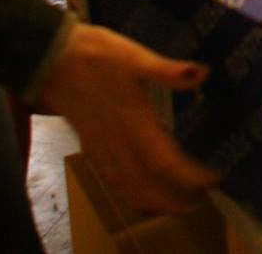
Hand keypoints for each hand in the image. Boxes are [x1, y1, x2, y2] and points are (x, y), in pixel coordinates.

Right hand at [37, 24, 217, 215]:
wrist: (50, 55)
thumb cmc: (94, 54)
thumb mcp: (133, 56)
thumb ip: (165, 70)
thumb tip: (200, 74)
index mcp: (132, 121)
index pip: (164, 162)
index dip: (188, 177)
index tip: (211, 181)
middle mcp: (116, 140)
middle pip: (144, 184)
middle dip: (169, 200)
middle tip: (195, 205)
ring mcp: (99, 144)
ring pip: (124, 185)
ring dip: (148, 201)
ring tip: (169, 207)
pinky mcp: (88, 141)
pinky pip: (109, 177)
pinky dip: (126, 190)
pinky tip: (134, 190)